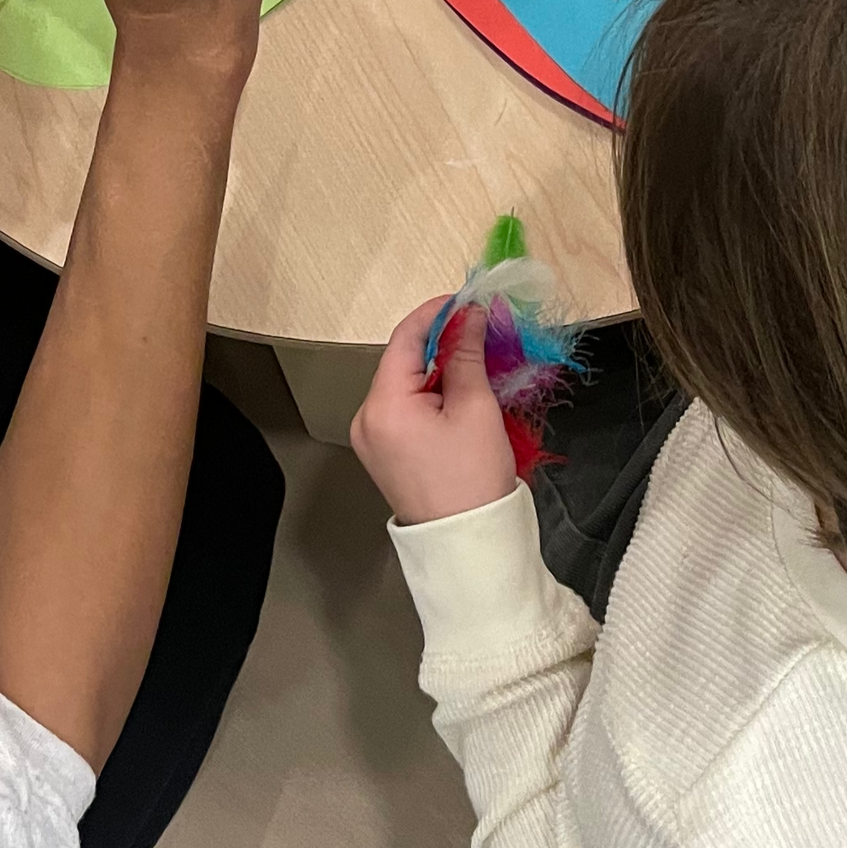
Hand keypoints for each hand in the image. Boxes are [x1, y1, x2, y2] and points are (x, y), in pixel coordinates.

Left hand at [351, 300, 517, 525]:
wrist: (467, 547)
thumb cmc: (473, 478)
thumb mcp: (476, 409)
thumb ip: (467, 355)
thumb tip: (470, 315)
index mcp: (383, 404)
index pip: (404, 338)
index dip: (437, 313)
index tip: (470, 300)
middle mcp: (366, 417)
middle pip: (402, 360)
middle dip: (440, 341)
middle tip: (481, 328)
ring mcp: (370, 438)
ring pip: (404, 384)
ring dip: (438, 367)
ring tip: (477, 357)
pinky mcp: (383, 453)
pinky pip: (404, 408)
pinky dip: (430, 393)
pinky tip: (460, 389)